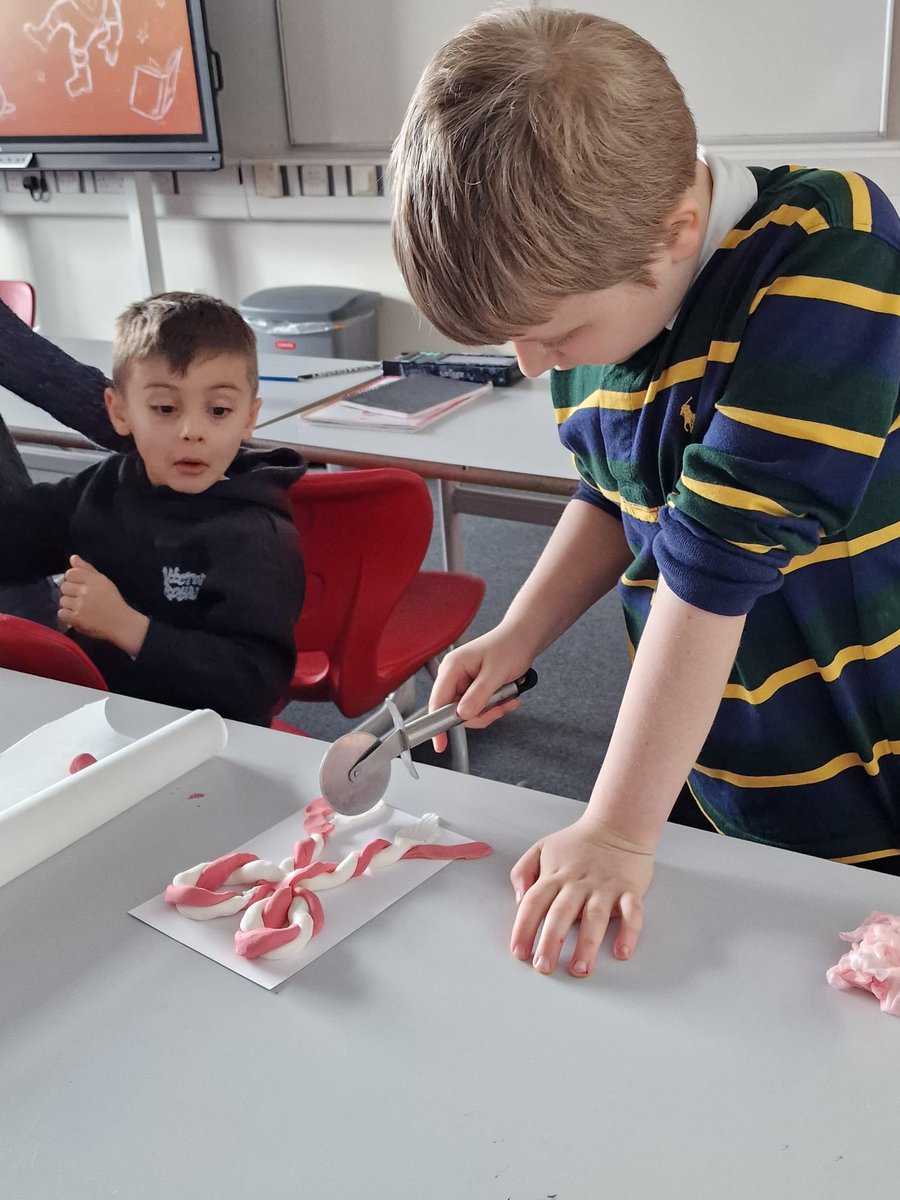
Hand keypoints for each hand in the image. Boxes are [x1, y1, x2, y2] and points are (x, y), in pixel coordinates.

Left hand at [58, 554, 148, 655]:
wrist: (121, 623)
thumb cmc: (113, 601)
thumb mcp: (103, 581)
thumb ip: (87, 569)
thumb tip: (73, 558)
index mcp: (93, 580)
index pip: (71, 573)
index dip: (73, 579)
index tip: (79, 586)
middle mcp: (85, 591)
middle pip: (64, 586)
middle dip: (70, 592)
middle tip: (81, 599)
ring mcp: (80, 605)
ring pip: (62, 600)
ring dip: (69, 605)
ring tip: (80, 608)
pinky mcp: (76, 619)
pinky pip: (61, 613)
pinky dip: (67, 616)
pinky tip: (76, 616)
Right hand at [429, 628, 534, 751]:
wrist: (523, 639)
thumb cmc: (509, 646)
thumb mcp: (495, 672)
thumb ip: (479, 695)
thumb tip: (463, 715)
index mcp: (452, 668)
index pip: (437, 702)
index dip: (437, 724)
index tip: (439, 744)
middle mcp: (454, 676)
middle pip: (456, 712)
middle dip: (480, 714)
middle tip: (498, 707)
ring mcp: (464, 683)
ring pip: (470, 713)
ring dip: (491, 710)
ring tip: (507, 697)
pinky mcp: (474, 689)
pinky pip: (480, 708)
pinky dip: (495, 707)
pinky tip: (507, 697)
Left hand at [509, 816, 655, 976]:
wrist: (618, 824)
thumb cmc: (578, 843)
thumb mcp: (541, 848)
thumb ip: (522, 872)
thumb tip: (518, 902)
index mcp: (555, 875)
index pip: (533, 903)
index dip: (523, 928)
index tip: (519, 952)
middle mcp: (578, 883)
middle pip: (561, 913)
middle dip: (550, 942)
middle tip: (543, 967)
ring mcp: (605, 887)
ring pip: (595, 917)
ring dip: (587, 945)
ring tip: (579, 969)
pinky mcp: (630, 890)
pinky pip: (632, 913)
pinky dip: (629, 932)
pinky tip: (622, 951)